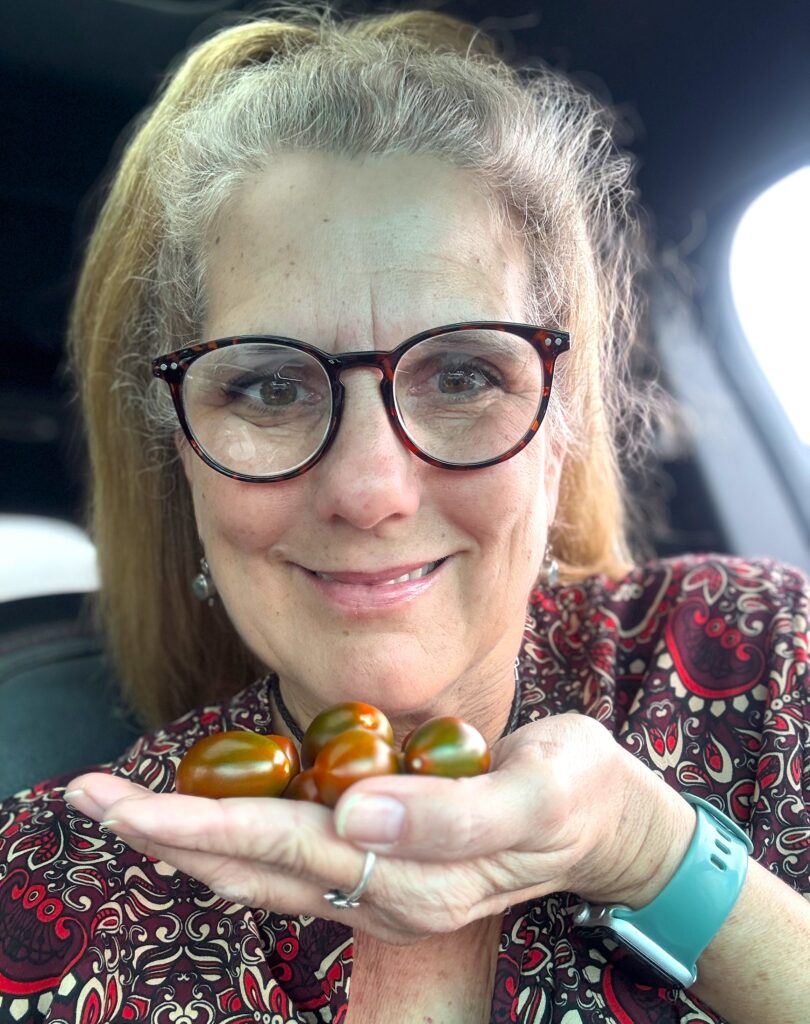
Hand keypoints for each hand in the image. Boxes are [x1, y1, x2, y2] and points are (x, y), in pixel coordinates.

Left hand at [65, 714, 694, 944]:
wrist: (605, 824)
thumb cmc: (575, 794)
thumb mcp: (536, 795)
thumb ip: (450, 811)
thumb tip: (359, 809)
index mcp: (413, 875)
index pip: (286, 844)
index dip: (205, 821)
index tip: (133, 803)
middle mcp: (380, 892)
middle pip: (253, 863)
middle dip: (168, 831)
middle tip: (91, 796)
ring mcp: (377, 884)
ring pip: (260, 869)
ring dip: (187, 838)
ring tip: (124, 810)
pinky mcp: (380, 863)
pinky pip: (289, 859)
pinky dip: (234, 839)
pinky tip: (201, 825)